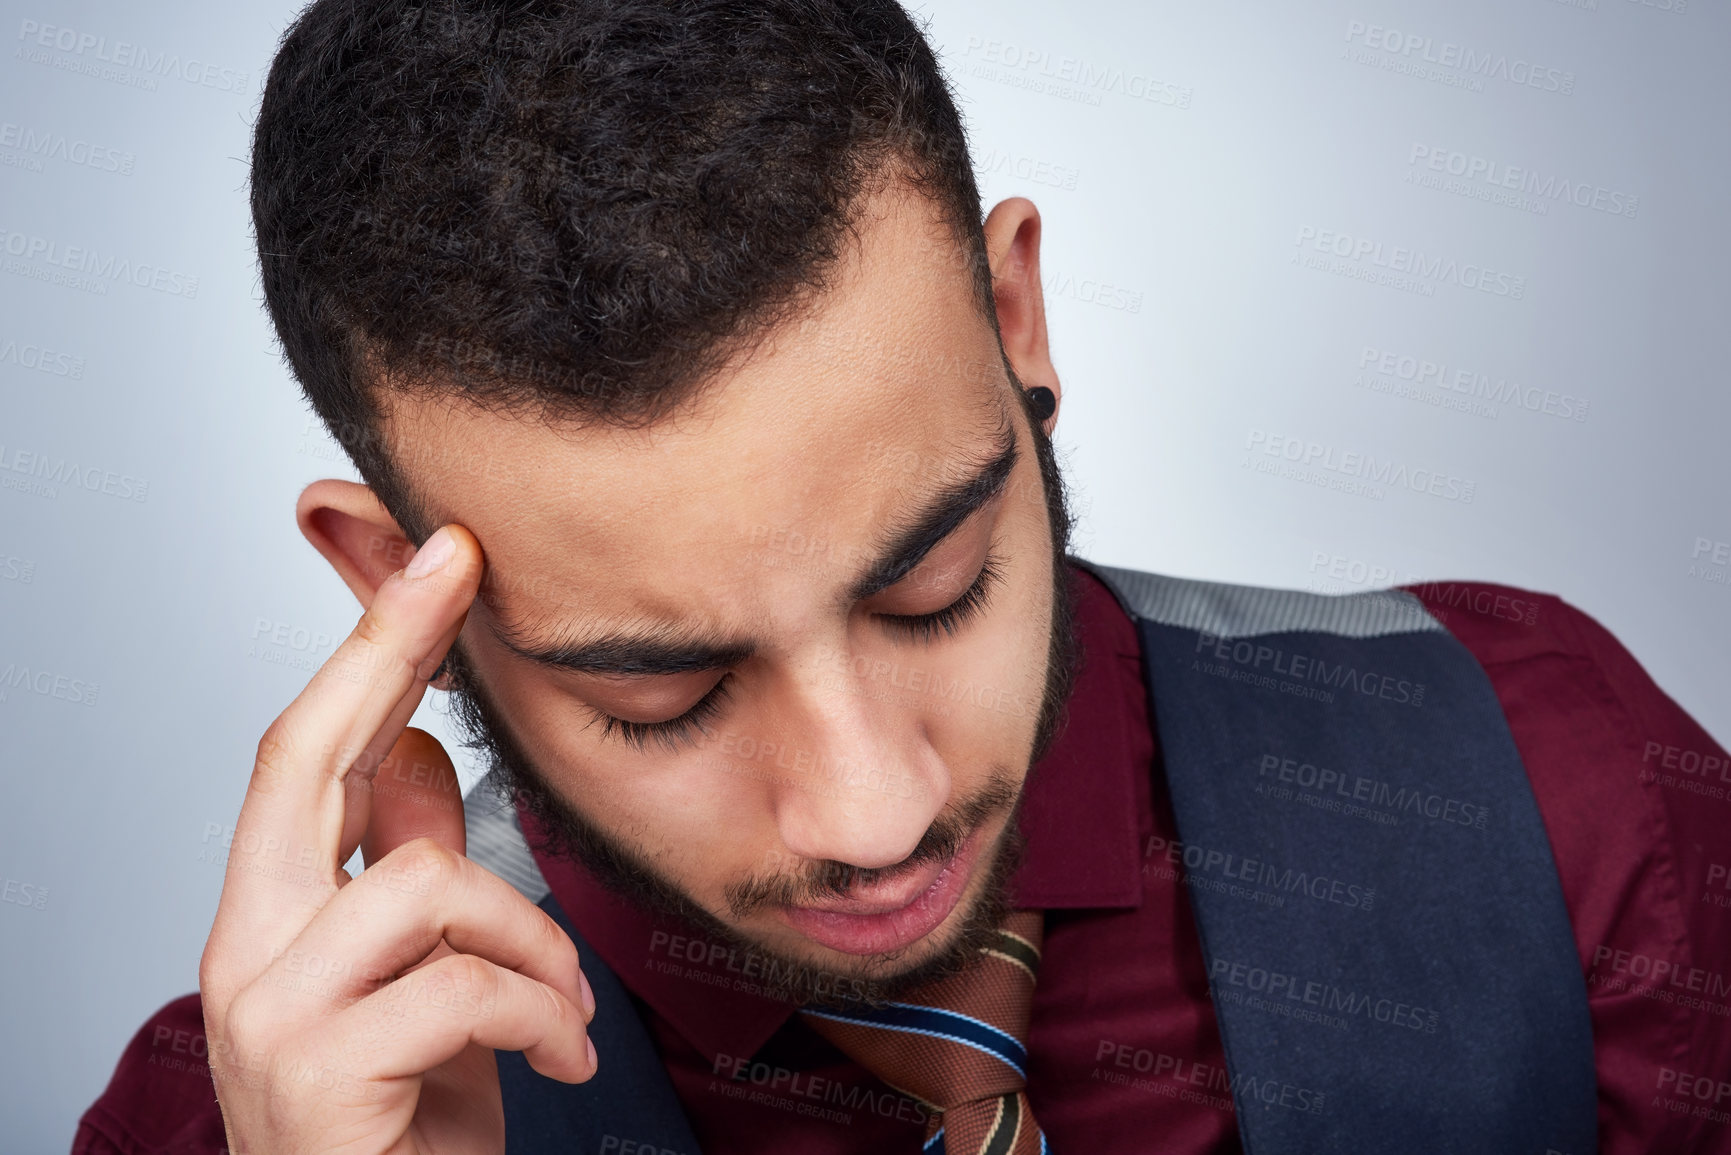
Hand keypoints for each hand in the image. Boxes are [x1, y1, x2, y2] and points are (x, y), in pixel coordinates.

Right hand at [198, 525, 596, 1153]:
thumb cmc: (401, 1129)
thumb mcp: (422, 981)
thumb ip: (407, 869)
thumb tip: (420, 754)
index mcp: (270, 917)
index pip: (304, 752)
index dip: (369, 647)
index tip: (436, 559)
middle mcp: (246, 951)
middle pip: (302, 759)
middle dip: (388, 650)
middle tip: (458, 570)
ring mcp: (269, 1012)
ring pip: (425, 883)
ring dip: (530, 938)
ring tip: (565, 1006)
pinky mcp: (317, 1075)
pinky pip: (462, 986)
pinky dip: (539, 1014)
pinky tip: (560, 1057)